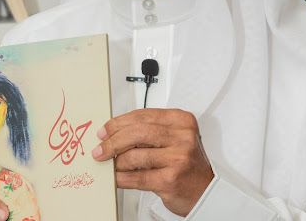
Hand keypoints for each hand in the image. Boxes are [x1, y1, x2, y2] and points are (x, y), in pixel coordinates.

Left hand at [92, 109, 213, 216]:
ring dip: (117, 162)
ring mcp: (177, 158)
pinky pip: (137, 177)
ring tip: (111, 165)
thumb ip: (149, 130)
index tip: (105, 130)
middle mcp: (182, 137)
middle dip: (113, 141)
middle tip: (100, 149)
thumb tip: (114, 132)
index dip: (119, 122)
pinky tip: (117, 178)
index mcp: (181, 120)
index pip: (143, 115)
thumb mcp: (174, 138)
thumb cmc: (186, 162)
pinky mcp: (170, 179)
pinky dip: (122, 178)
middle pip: (137, 133)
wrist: (205, 190)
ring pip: (134, 156)